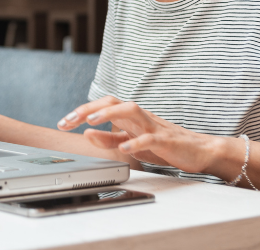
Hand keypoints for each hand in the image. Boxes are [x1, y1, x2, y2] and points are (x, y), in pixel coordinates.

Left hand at [56, 96, 237, 173]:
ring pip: (130, 110)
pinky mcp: (166, 140)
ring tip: (90, 122)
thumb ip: (109, 139)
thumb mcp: (130, 143)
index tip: (62, 123)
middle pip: (112, 102)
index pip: (101, 107)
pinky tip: (123, 148)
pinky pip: (149, 138)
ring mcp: (153, 126)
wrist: (197, 150)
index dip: (80, 113)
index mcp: (129, 117)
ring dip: (108, 114)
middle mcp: (139, 117)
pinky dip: (136, 142)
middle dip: (87, 109)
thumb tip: (87, 133)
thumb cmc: (163, 145)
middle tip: (67, 120)